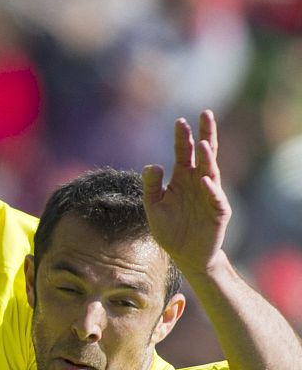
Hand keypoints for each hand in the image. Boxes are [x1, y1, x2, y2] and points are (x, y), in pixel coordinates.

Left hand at [143, 110, 231, 275]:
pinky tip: (204, 180)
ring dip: (208, 159)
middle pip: (204, 154)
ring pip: (211, 172)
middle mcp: (199, 182)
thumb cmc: (169, 228)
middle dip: (205, 134)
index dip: (183, 138)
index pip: (184, 153)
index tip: (180, 121)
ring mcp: (210, 195)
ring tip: (204, 144)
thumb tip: (152, 165)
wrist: (185, 254)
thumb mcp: (153, 207)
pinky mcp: (218, 212)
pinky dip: (210, 189)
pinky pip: (215, 198)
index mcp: (182, 178)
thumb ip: (151, 187)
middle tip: (205, 114)